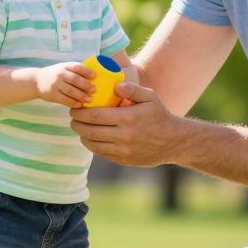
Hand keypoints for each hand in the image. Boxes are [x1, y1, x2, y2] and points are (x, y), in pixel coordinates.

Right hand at [36, 61, 96, 107]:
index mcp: (64, 66)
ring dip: (81, 95)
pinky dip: (73, 103)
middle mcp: (59, 74)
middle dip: (86, 85)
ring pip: (70, 91)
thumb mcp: (62, 68)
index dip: (86, 71)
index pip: (77, 67)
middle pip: (75, 80)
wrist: (37, 81)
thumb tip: (93, 76)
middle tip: (94, 90)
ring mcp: (55, 85)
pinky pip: (65, 100)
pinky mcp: (52, 95)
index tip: (94, 76)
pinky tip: (79, 104)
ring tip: (89, 99)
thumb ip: (74, 70)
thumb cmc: (55, 74)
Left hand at [69, 82, 185, 166]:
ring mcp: (123, 150)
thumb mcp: (150, 97)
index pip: (94, 116)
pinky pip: (102, 154)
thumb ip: (132, 89)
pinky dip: (93, 146)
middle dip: (77, 124)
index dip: (80, 113)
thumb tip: (114, 86)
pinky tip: (91, 139)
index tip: (74, 108)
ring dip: (82, 136)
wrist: (173, 141)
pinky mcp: (124, 160)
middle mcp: (124, 136)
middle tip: (73, 118)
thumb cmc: (159, 115)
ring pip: (94, 145)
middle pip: (90, 131)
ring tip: (80, 128)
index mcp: (127, 118)